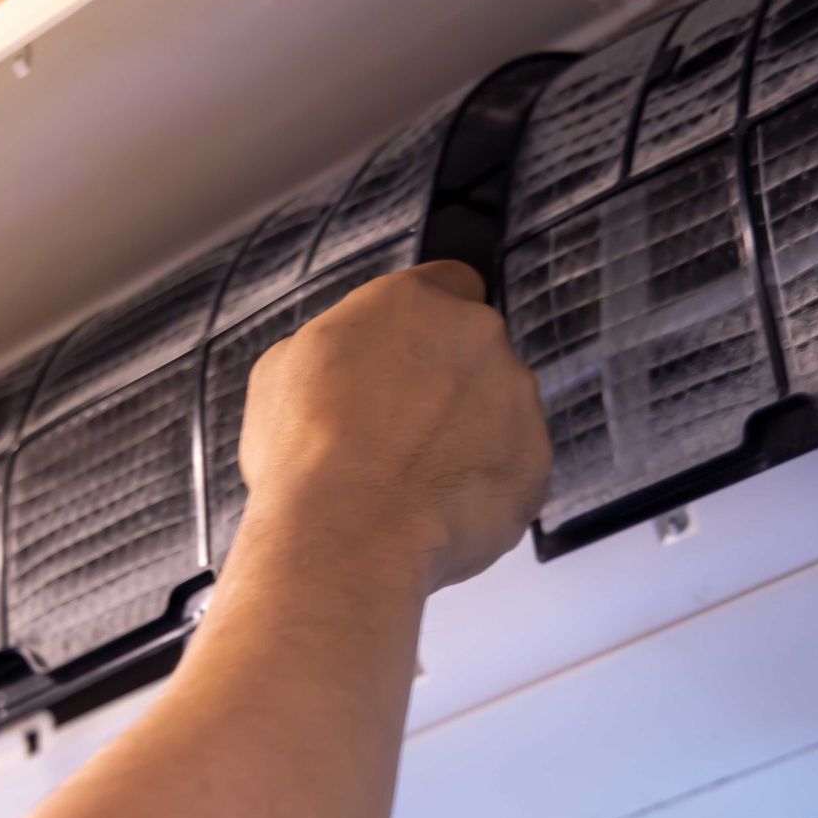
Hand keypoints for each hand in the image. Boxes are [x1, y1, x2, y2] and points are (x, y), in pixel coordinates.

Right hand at [238, 261, 552, 590]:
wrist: (348, 535)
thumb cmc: (306, 455)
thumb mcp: (281, 371)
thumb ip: (337, 347)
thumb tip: (346, 364)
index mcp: (414, 302)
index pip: (449, 282)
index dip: (426, 323)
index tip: (411, 353)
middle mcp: (478, 337)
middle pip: (474, 350)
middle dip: (446, 382)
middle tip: (399, 431)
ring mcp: (517, 400)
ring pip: (499, 409)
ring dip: (468, 434)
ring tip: (413, 480)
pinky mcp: (536, 464)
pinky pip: (513, 467)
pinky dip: (484, 486)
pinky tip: (437, 508)